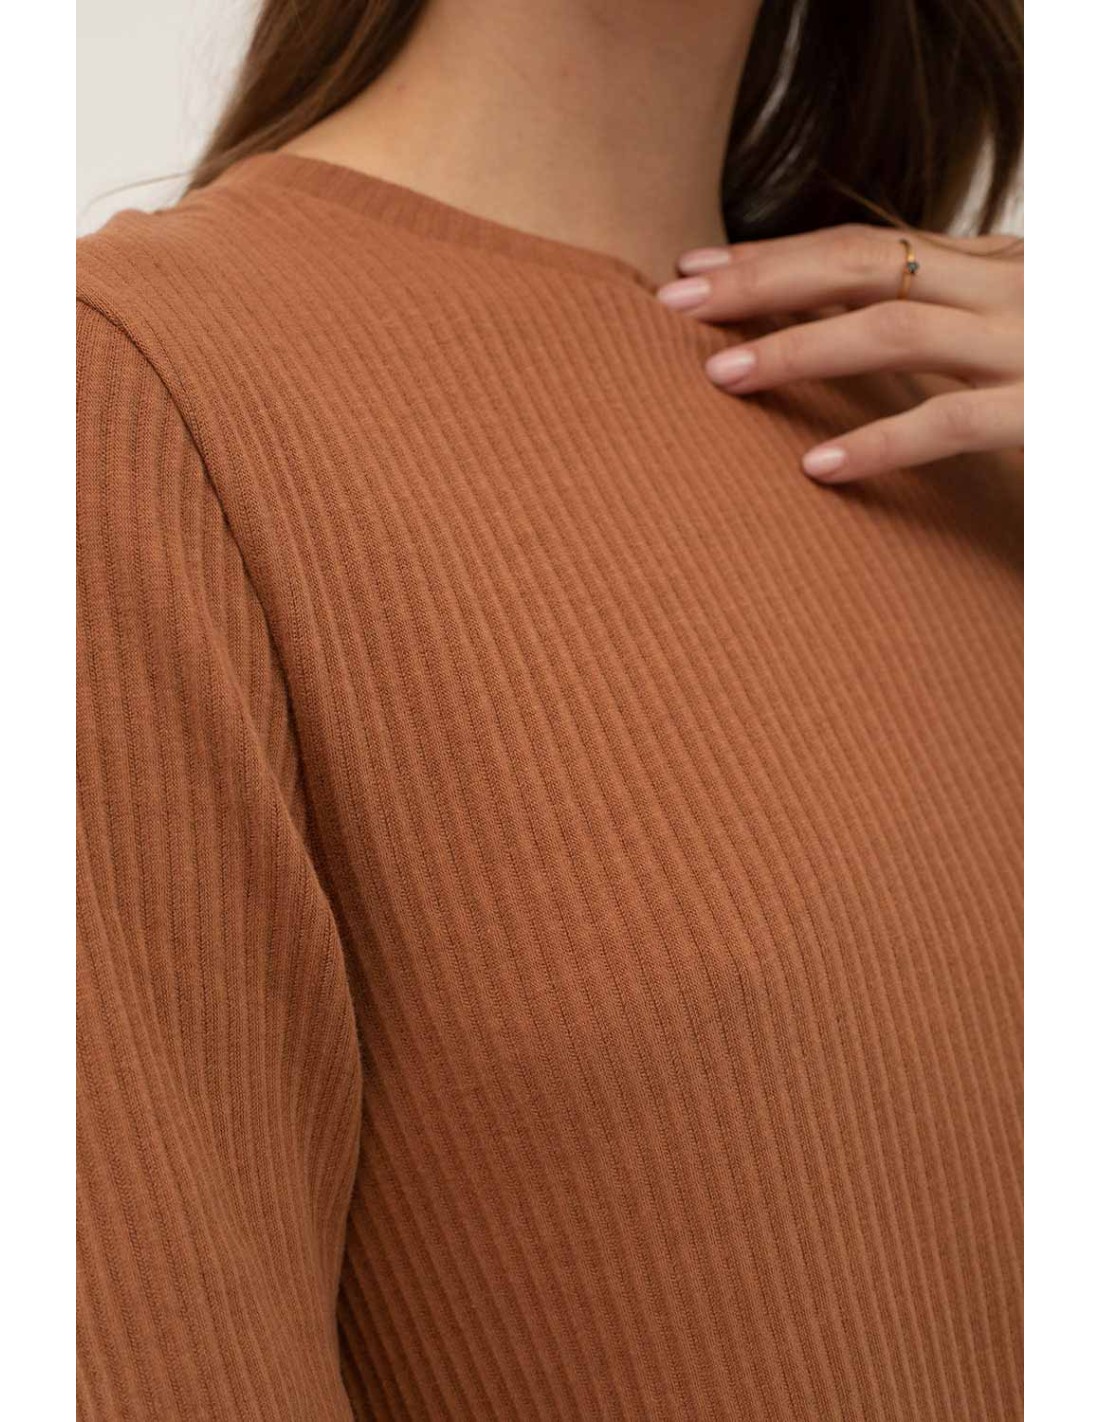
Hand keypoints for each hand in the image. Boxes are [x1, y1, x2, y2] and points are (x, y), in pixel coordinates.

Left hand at [655, 225, 1022, 483]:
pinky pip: (953, 421)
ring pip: (894, 329)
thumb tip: (864, 319)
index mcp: (997, 265)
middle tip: (673, 303)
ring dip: (798, 348)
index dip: (777, 252)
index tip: (696, 267)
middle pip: (863, 264)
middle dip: (761, 279)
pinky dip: (881, 443)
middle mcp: (1011, 288)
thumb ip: (955, 317)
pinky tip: (818, 468)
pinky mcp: (1053, 410)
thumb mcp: (1024, 321)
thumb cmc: (1079, 367)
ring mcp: (1034, 342)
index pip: (868, 242)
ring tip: (721, 377)